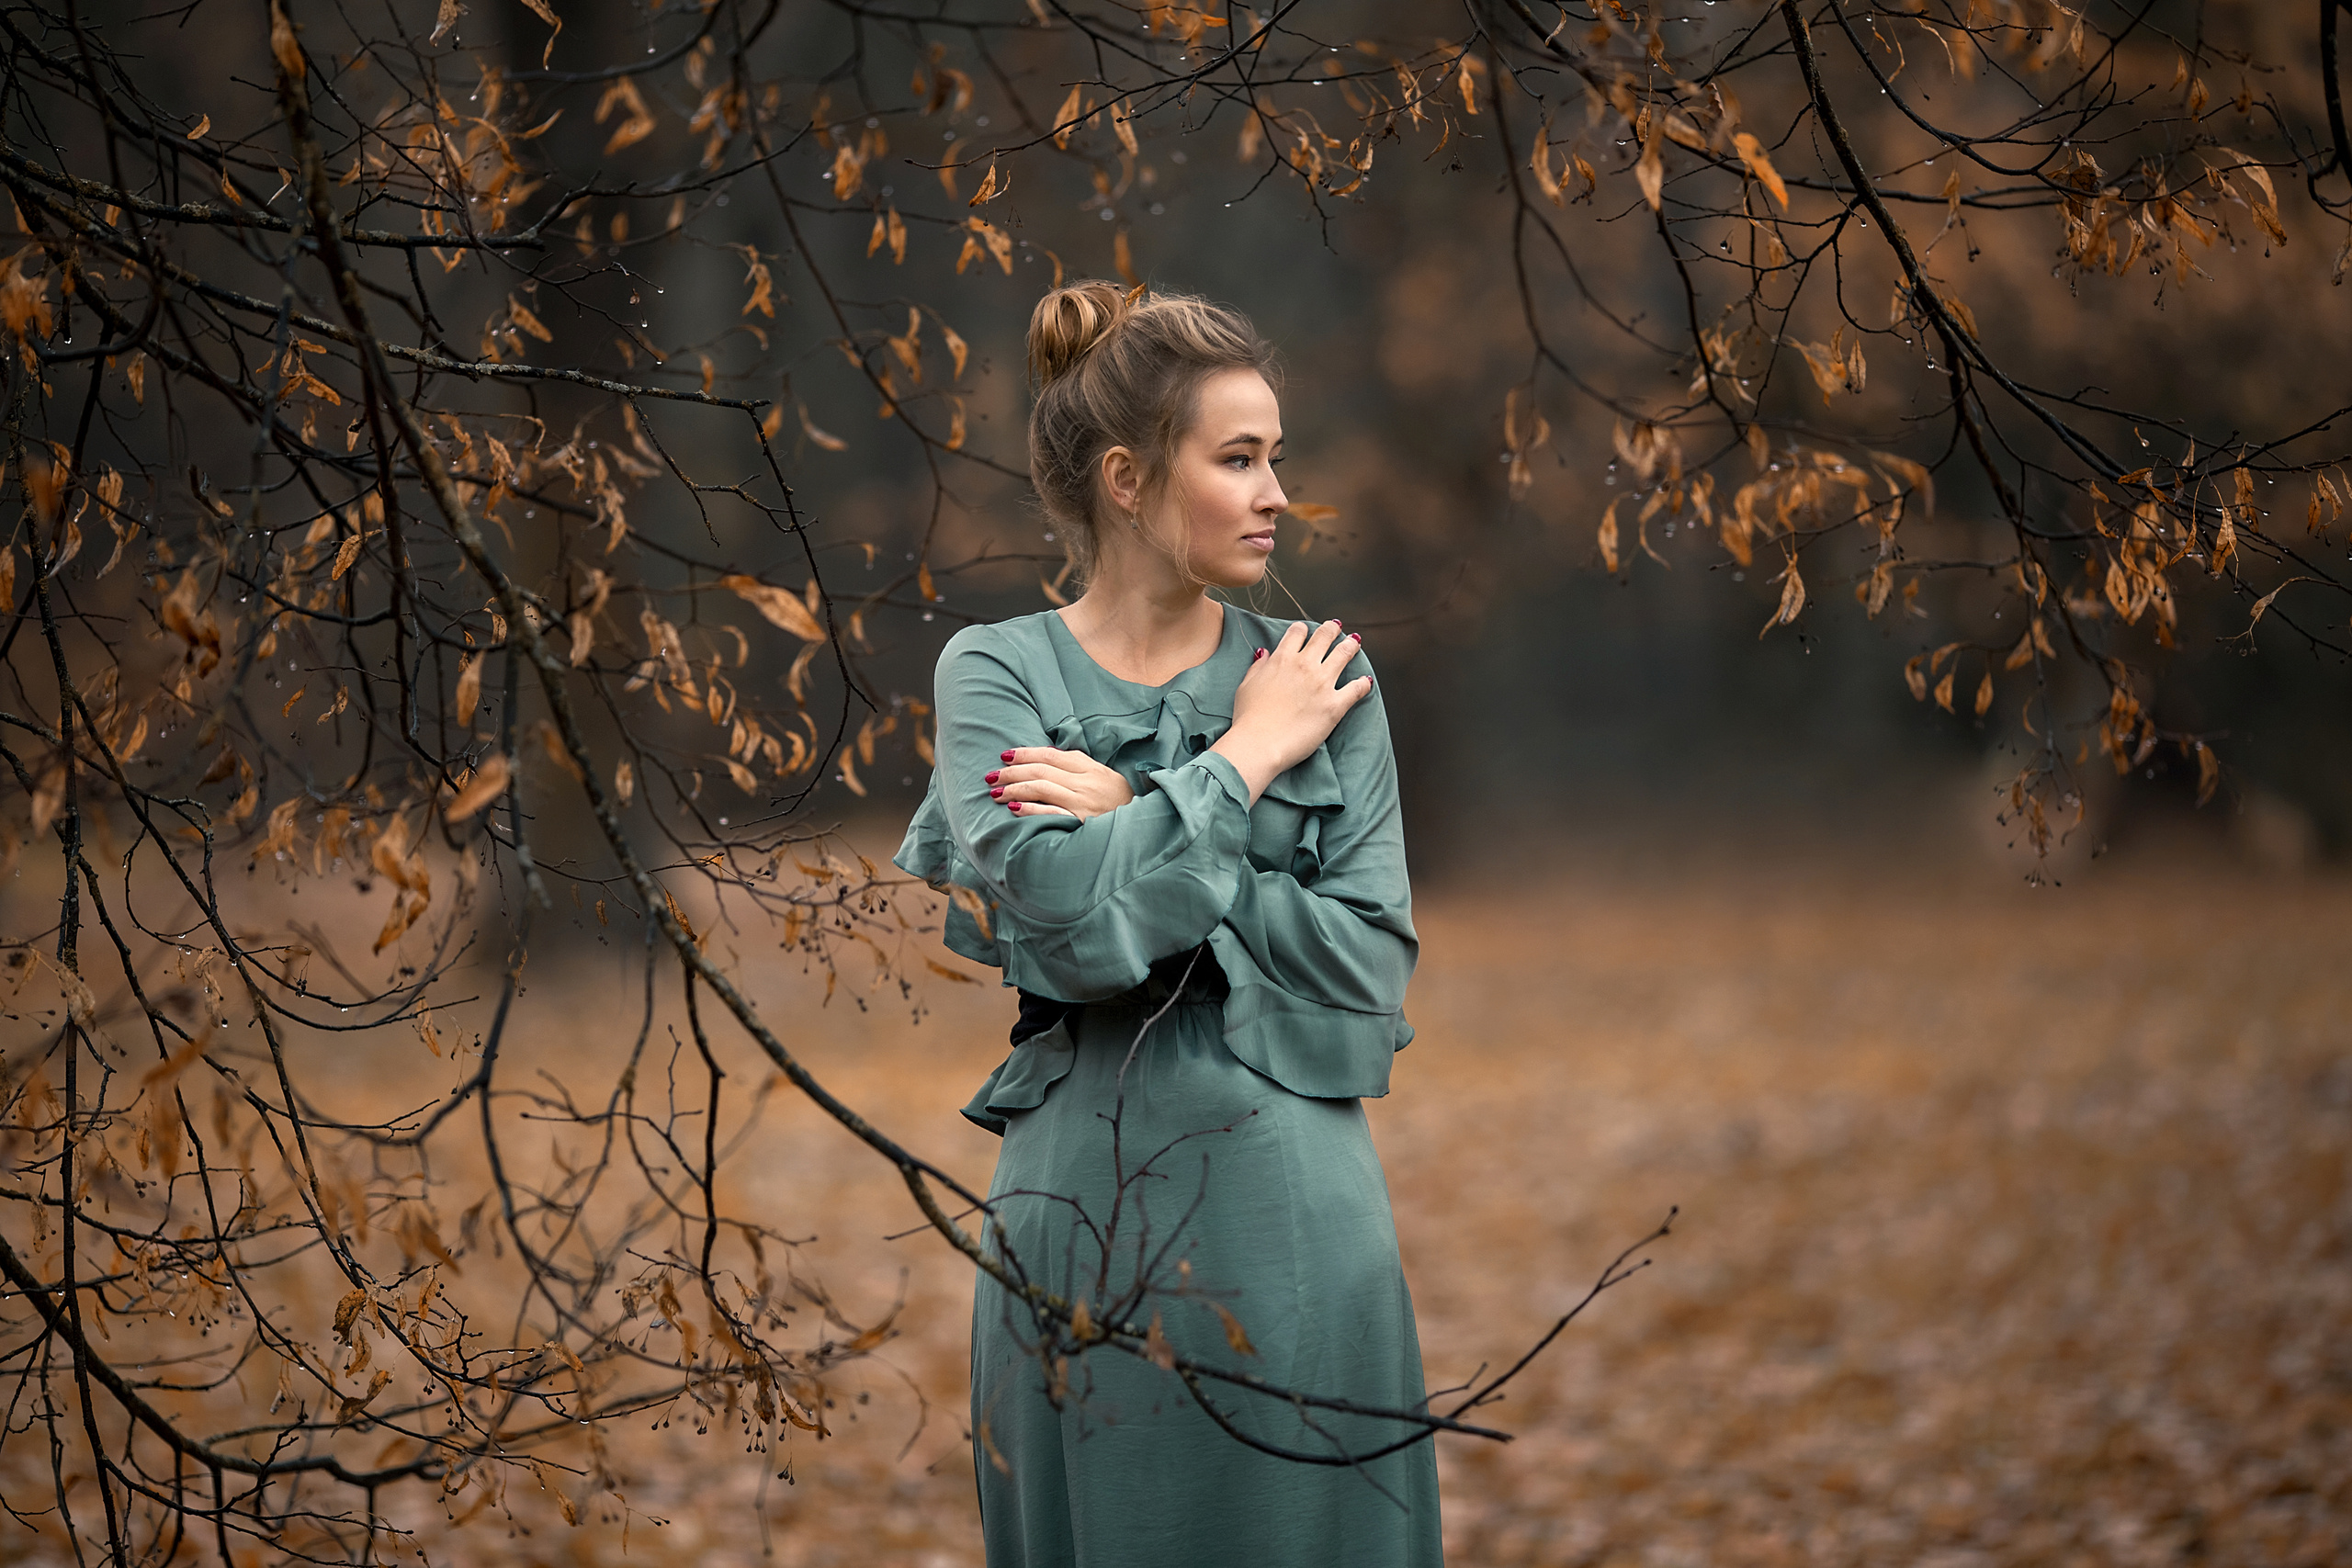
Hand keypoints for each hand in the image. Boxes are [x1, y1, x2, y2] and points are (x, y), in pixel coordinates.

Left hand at [986, 746, 1136, 820]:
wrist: (1142, 831)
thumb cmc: (1120, 804)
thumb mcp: (1104, 778)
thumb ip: (1079, 766)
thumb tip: (1046, 756)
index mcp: (1092, 769)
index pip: (1051, 755)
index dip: (1025, 753)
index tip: (1005, 756)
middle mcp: (1087, 783)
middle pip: (1041, 770)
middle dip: (1012, 772)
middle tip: (991, 776)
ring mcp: (1084, 804)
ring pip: (1041, 788)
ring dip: (1014, 788)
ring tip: (996, 793)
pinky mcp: (1081, 824)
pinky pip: (1050, 813)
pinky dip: (1030, 809)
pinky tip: (1014, 807)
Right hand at [1212, 620, 1370, 803]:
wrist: (1260, 743)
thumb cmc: (1249, 719)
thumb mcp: (1246, 686)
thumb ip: (1258, 667)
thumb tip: (1265, 654)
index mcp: (1282, 659)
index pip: (1297, 633)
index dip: (1303, 629)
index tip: (1306, 631)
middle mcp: (1305, 666)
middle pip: (1324, 636)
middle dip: (1332, 629)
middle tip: (1336, 627)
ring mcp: (1322, 684)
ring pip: (1344, 654)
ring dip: (1351, 646)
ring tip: (1355, 643)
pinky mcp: (1335, 705)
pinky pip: (1356, 688)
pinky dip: (1363, 683)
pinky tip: (1365, 681)